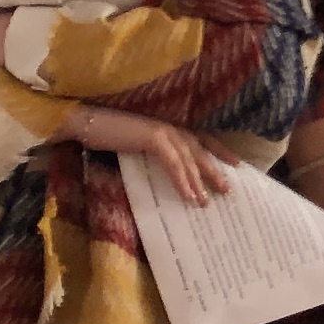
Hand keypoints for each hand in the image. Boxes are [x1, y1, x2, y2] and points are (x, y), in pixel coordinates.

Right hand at [68, 105, 240, 206]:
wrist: (87, 122)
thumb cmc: (110, 134)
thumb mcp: (138, 146)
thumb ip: (156, 154)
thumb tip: (171, 175)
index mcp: (170, 127)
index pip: (201, 139)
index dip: (220, 150)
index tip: (236, 164)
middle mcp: (171, 127)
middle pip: (200, 150)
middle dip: (215, 170)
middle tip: (228, 190)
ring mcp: (163, 130)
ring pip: (189, 159)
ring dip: (198, 181)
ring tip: (205, 201)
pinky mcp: (152, 137)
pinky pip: (173, 163)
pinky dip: (182, 179)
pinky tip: (188, 195)